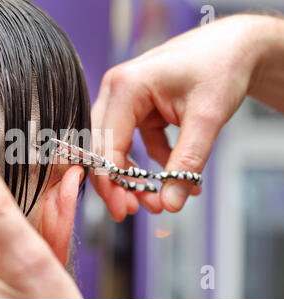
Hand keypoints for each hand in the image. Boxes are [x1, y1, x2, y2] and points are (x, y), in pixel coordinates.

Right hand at [91, 15, 270, 220]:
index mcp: (124, 88)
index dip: (112, 181)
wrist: (235, 47)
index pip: (106, 144)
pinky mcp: (138, 108)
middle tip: (135, 210)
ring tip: (158, 200)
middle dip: (118, 181)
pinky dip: (152, 162)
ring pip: (117, 147)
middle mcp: (116, 91)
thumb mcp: (205, 119)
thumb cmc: (220, 69)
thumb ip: (186, 163)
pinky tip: (176, 178)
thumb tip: (169, 204)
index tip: (123, 210)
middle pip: (104, 147)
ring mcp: (125, 99)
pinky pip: (136, 142)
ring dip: (134, 175)